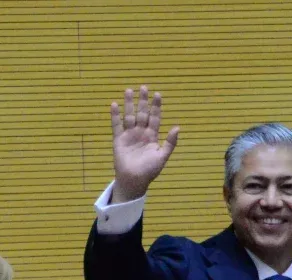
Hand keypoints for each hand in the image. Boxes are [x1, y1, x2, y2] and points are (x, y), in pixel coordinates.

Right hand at [109, 85, 180, 202]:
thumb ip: (170, 142)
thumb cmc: (150, 170)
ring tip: (128, 90)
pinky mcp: (119, 140)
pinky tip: (114, 105)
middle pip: (142, 113)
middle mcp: (141, 133)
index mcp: (152, 136)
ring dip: (129, 104)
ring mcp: (129, 135)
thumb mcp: (162, 156)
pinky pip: (116, 125)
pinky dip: (115, 115)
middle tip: (144, 87)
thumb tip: (177, 127)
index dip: (156, 106)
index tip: (158, 94)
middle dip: (143, 100)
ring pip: (129, 116)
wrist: (134, 180)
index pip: (155, 118)